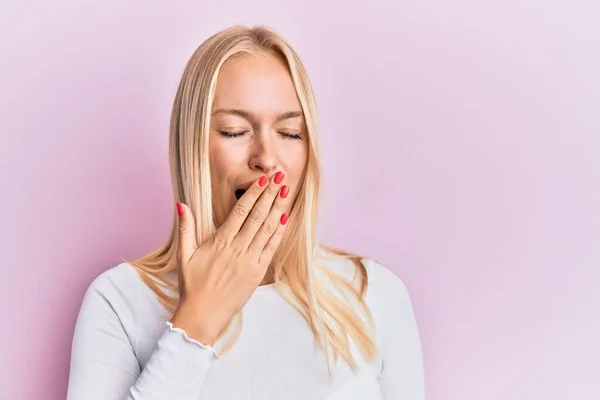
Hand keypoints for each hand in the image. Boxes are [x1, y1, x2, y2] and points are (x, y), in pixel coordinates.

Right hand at [169, 171, 290, 344]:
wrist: (203, 313)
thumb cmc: (192, 285)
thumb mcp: (184, 254)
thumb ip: (185, 228)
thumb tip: (181, 204)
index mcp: (220, 241)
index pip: (241, 211)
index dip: (254, 193)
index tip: (264, 179)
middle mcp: (238, 248)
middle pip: (258, 215)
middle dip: (270, 194)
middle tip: (281, 176)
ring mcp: (250, 260)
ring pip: (267, 229)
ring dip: (278, 209)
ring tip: (286, 191)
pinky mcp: (258, 272)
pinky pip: (271, 248)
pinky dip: (279, 233)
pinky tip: (285, 219)